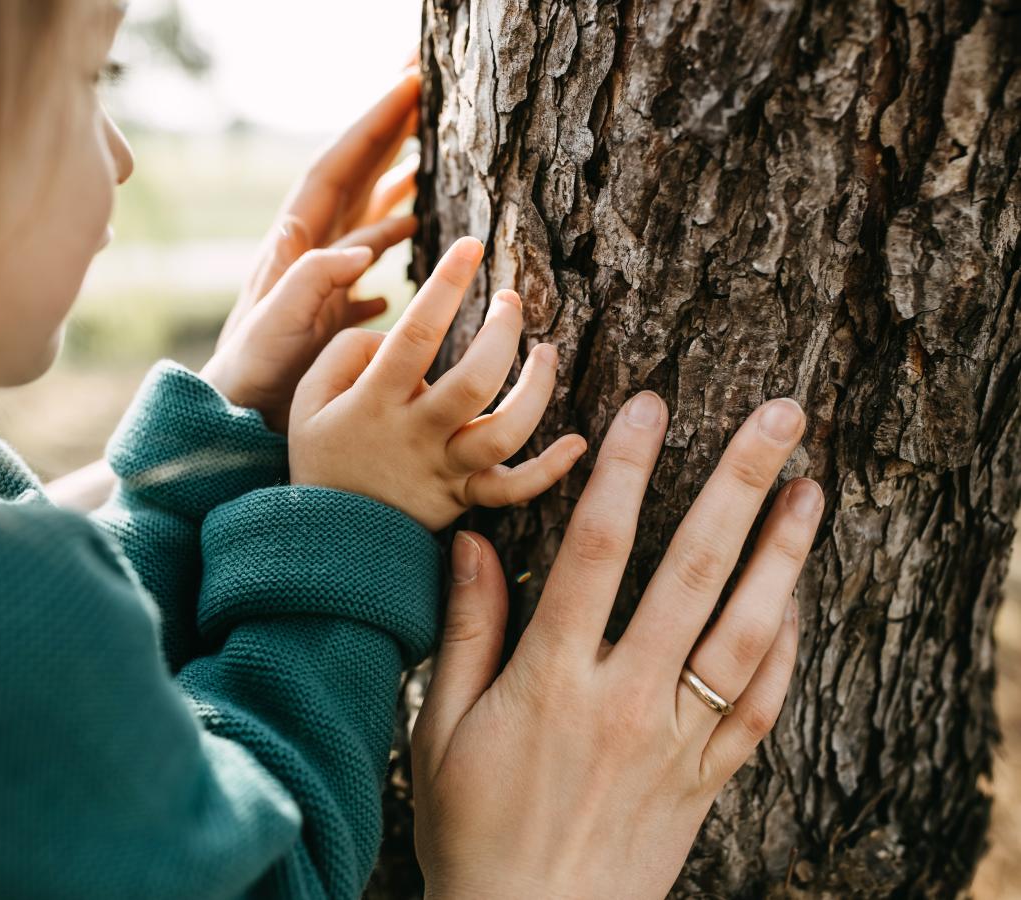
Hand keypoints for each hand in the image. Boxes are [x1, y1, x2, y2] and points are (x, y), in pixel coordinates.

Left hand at [200, 68, 419, 431]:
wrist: (234, 416)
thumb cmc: (251, 374)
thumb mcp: (277, 324)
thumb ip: (314, 280)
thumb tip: (363, 248)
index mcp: (297, 244)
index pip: (338, 167)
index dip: (374, 125)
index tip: (409, 84)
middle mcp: (310, 252)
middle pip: (354, 178)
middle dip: (387, 134)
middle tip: (422, 92)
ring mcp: (322, 281)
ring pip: (365, 219)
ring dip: (394, 187)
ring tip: (427, 162)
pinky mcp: (331, 312)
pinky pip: (368, 270)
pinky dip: (390, 252)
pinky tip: (411, 251)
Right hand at [287, 236, 587, 531]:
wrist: (326, 539)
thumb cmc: (321, 455)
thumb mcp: (308, 397)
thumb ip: (346, 352)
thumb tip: (394, 335)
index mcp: (376, 401)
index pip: (417, 334)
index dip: (446, 284)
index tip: (471, 246)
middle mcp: (416, 435)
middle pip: (474, 381)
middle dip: (502, 333)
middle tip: (511, 300)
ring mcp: (445, 470)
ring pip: (505, 432)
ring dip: (537, 390)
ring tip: (547, 352)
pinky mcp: (464, 498)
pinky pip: (513, 489)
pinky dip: (550, 470)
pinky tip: (578, 443)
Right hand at [411, 393, 821, 897]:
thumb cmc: (472, 831)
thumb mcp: (442, 730)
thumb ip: (465, 631)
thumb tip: (474, 544)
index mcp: (553, 678)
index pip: (596, 549)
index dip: (624, 469)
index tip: (649, 407)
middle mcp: (626, 697)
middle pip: (692, 570)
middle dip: (738, 483)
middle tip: (779, 418)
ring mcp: (677, 738)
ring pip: (746, 630)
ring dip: (783, 554)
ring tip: (811, 489)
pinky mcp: (707, 777)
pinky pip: (761, 704)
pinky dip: (787, 647)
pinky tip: (799, 599)